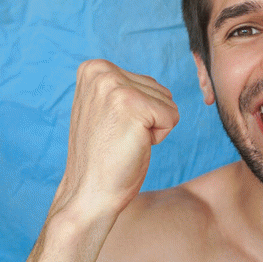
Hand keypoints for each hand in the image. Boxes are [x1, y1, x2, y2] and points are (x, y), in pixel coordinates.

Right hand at [57, 59, 179, 214]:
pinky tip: (132, 145)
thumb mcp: (105, 110)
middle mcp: (101, 71)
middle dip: (148, 118)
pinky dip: (159, 136)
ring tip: (124, 140)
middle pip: (160, 90)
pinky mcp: (132, 104)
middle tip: (119, 137)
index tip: (113, 127)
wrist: (89, 193)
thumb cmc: (103, 156)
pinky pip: (172, 116)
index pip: (147, 84)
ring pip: (168, 102)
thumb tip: (153, 84)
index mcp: (93, 68)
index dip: (139, 111)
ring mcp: (115, 86)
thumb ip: (122, 88)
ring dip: (153, 126)